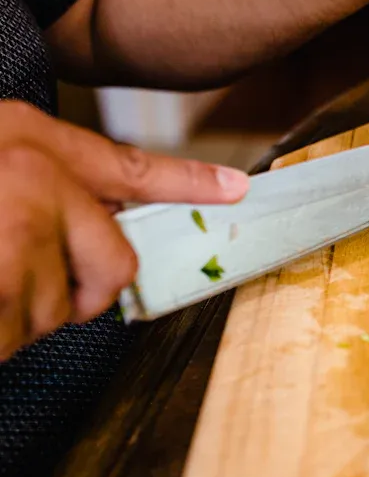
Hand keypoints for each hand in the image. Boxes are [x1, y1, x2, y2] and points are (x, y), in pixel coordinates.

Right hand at [0, 100, 248, 359]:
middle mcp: (36, 178)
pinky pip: (16, 333)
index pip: (133, 170)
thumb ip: (43, 183)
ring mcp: (16, 228)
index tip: (237, 188)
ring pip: (58, 309)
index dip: (190, 183)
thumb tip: (88, 220)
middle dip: (75, 290)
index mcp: (31, 143)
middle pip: (115, 265)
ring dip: (15, 315)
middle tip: (13, 282)